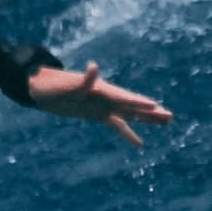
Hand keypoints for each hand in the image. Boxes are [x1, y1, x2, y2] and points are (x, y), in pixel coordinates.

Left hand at [27, 57, 169, 147]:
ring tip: (166, 122)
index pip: (124, 98)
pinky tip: (139, 143)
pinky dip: (128, 132)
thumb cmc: (54, 86)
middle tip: (170, 117)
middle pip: (132, 106)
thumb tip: (93, 67)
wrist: (41, 88)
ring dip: (146, 119)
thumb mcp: (68, 85)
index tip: (155, 106)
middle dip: (151, 112)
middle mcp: (105, 98)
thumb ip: (83, 79)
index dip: (138, 102)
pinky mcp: (97, 114)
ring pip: (130, 114)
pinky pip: (116, 124)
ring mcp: (102, 106)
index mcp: (102, 91)